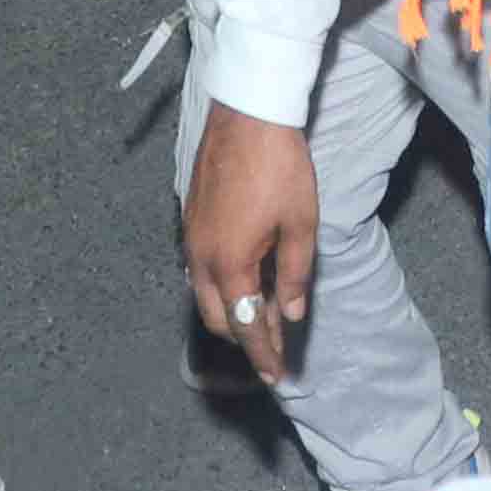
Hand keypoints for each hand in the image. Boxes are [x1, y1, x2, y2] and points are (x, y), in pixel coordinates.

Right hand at [185, 105, 318, 381]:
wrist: (247, 114)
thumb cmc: (279, 167)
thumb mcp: (300, 224)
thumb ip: (294, 274)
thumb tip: (290, 313)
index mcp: (230, 264)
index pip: (246, 326)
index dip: (263, 354)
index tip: (276, 376)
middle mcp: (202, 258)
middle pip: (218, 318)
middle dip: (244, 337)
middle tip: (274, 344)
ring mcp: (191, 237)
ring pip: (204, 295)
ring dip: (230, 311)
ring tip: (261, 312)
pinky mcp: (189, 218)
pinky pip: (199, 269)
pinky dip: (220, 286)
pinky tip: (242, 277)